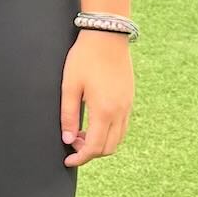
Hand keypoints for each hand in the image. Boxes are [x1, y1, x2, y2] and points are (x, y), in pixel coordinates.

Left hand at [62, 30, 133, 169]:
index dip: (80, 158)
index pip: (94, 147)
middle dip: (90, 152)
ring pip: (118, 138)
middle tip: (72, 143)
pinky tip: (94, 122)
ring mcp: (128, 105)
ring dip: (101, 143)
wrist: (107, 35)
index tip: (68, 160)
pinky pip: (122, 126)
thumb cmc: (85, 58)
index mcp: (104, 110)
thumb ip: (68, 115)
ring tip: (81, 133)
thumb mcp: (69, 86)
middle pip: (109, 148)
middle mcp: (120, 111)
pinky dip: (110, 132)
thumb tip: (67, 139)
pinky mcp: (130, 98)